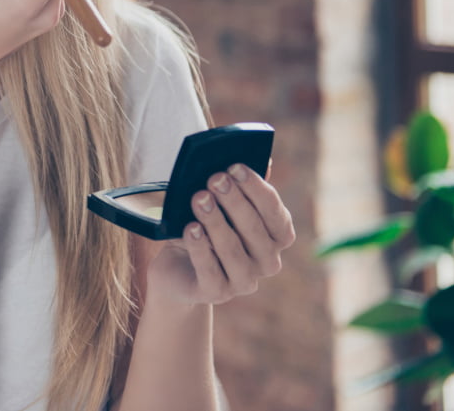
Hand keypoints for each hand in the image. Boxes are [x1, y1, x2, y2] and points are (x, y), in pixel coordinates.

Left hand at [145, 164, 295, 306]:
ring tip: (198, 198)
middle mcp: (267, 262)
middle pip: (255, 230)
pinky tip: (190, 228)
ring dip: (216, 221)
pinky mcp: (216, 293)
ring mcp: (244, 281)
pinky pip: (210, 270)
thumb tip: (265, 160)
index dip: (257, 189)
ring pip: (233, 250)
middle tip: (215, 178)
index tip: (235, 166)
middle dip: (234, 202)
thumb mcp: (219, 205)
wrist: (177, 267)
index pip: (276, 214)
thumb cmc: (204, 227)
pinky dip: (201, 247)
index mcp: (276, 237)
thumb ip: (240, 185)